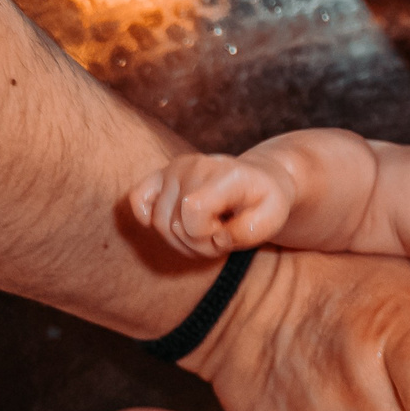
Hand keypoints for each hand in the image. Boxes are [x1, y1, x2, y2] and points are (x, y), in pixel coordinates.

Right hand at [131, 152, 292, 256]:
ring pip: (158, 224)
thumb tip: (217, 235)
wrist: (259, 179)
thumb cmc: (265, 202)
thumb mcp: (272, 220)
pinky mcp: (160, 174)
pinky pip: (138, 200)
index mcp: (225, 174)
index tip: (227, 235)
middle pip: (175, 225)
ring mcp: (174, 168)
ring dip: (181, 241)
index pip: (194, 212)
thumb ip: (248, 232)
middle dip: (198, 245)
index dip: (207, 237)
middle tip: (220, 237)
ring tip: (206, 233)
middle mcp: (195, 165)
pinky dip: (147, 219)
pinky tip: (171, 223)